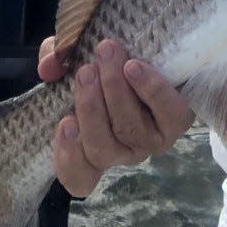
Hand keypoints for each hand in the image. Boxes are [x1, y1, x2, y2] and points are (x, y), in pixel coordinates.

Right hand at [38, 37, 194, 197]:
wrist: (165, 48)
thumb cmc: (114, 58)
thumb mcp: (78, 53)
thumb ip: (56, 57)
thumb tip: (47, 68)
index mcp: (95, 142)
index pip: (79, 177)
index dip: (68, 159)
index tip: (64, 123)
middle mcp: (123, 149)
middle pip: (101, 149)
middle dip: (90, 108)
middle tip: (85, 71)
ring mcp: (151, 139)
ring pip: (129, 129)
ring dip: (115, 90)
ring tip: (107, 54)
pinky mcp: (178, 121)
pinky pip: (166, 114)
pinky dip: (149, 89)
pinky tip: (134, 67)